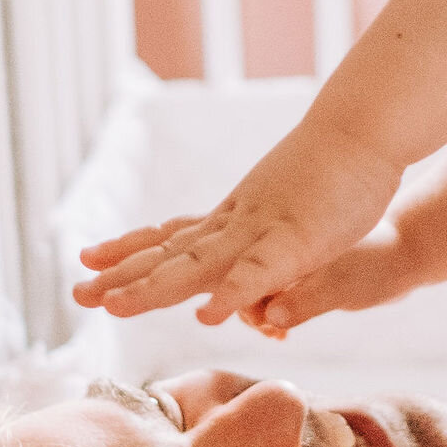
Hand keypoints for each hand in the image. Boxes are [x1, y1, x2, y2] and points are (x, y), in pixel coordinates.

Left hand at [74, 116, 403, 326]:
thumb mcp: (300, 223)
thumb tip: (263, 286)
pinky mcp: (298, 239)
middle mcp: (237, 222)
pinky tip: (209, 316)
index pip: (172, 235)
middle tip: (75, 292)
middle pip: (169, 252)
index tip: (88, 258)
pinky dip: (233, 292)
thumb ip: (277, 257)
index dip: (131, 249)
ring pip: (199, 263)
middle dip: (122, 274)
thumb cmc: (342, 174)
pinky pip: (260, 271)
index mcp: (237, 217)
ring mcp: (263, 229)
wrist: (371, 131)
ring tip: (112, 306)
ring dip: (154, 286)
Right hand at [240, 219, 419, 338]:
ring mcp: (288, 247)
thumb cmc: (379, 264)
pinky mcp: (299, 261)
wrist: (412, 248)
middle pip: (237, 271)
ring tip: (276, 333)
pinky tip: (282, 329)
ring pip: (253, 278)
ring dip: (259, 309)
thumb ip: (306, 301)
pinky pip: (271, 282)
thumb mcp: (342, 286)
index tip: (265, 324)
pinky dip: (272, 306)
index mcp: (278, 233)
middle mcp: (277, 237)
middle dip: (246, 304)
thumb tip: (271, 317)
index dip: (243, 299)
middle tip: (270, 330)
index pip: (237, 266)